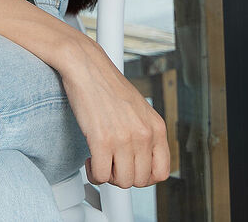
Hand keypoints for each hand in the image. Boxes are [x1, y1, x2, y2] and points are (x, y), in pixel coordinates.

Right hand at [57, 39, 171, 189]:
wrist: (86, 66)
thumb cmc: (108, 85)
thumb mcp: (139, 109)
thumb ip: (145, 134)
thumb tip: (142, 161)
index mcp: (157, 127)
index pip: (161, 172)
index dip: (144, 177)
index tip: (131, 170)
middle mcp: (144, 134)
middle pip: (139, 180)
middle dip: (123, 176)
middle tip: (112, 163)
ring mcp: (124, 138)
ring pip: (121, 181)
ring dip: (108, 176)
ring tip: (101, 160)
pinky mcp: (102, 140)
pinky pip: (101, 174)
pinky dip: (94, 173)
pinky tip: (90, 159)